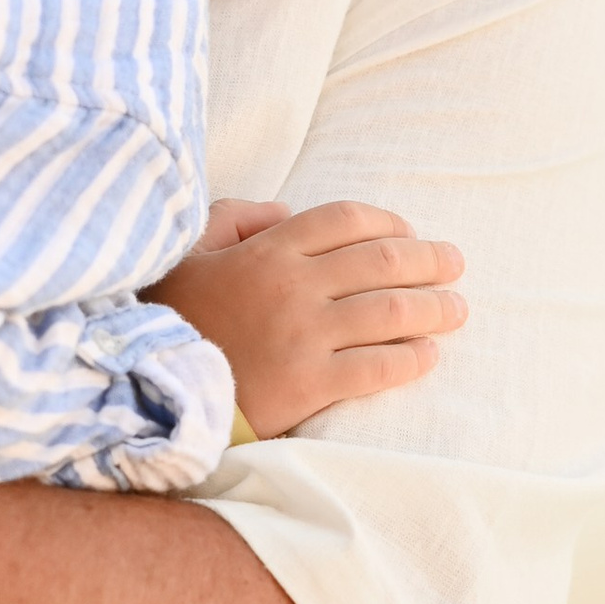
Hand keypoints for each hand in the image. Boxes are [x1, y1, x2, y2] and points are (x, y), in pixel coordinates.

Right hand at [145, 197, 465, 439]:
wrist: (148, 392)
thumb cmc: (168, 320)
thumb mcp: (187, 253)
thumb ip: (233, 218)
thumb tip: (284, 210)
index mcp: (266, 250)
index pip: (346, 220)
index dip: (388, 223)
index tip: (409, 234)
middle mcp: (292, 286)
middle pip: (383, 260)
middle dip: (429, 260)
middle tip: (454, 265)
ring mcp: (303, 335)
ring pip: (391, 312)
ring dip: (435, 308)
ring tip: (456, 310)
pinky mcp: (307, 384)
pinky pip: (377, 366)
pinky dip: (411, 358)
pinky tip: (427, 355)